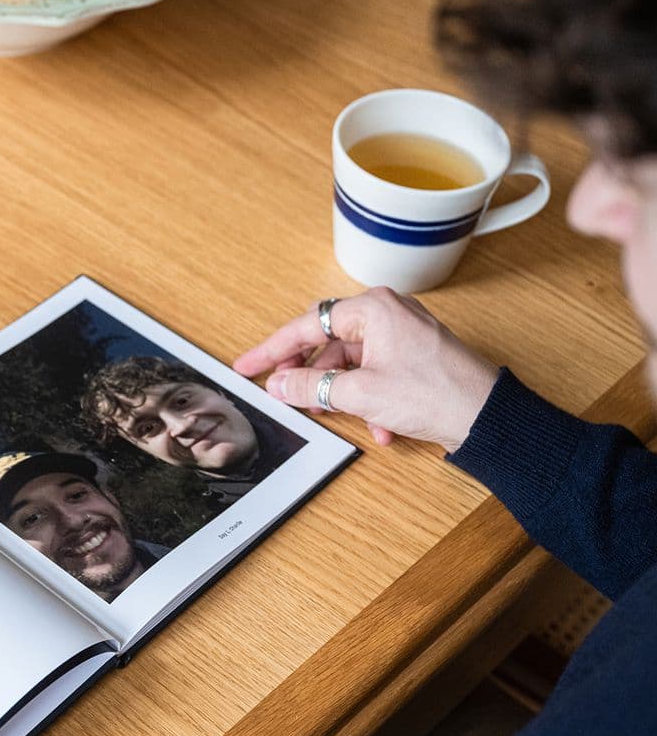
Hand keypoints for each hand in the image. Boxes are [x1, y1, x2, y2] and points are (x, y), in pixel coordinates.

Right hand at [232, 287, 498, 452]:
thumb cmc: (434, 394)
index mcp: (372, 309)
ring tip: (332, 415)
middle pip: (327, 341)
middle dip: (308, 373)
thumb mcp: (358, 394)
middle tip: (282, 391)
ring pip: (350, 361)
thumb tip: (280, 383)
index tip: (249, 366)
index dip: (273, 350)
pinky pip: (374, 372)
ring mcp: (401, 333)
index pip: (307, 326)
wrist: (486, 416)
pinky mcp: (413, 356)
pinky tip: (377, 425)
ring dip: (339, 392)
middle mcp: (387, 313)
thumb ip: (310, 386)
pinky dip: (367, 398)